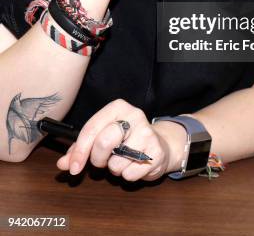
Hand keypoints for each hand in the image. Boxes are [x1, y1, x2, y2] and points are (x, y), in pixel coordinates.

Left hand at [56, 100, 185, 181]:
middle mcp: (134, 115)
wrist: (159, 145)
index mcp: (118, 107)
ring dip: (114, 169)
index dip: (80, 150)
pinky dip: (127, 175)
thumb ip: (81, 149)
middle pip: (104, 142)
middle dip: (97, 159)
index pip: (92, 128)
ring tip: (122, 160)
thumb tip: (63, 163)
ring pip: (116, 162)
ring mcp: (147, 133)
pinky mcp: (156, 152)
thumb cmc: (126, 140)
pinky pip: (130, 174)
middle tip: (101, 162)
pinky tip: (134, 165)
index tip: (73, 167)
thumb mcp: (102, 137)